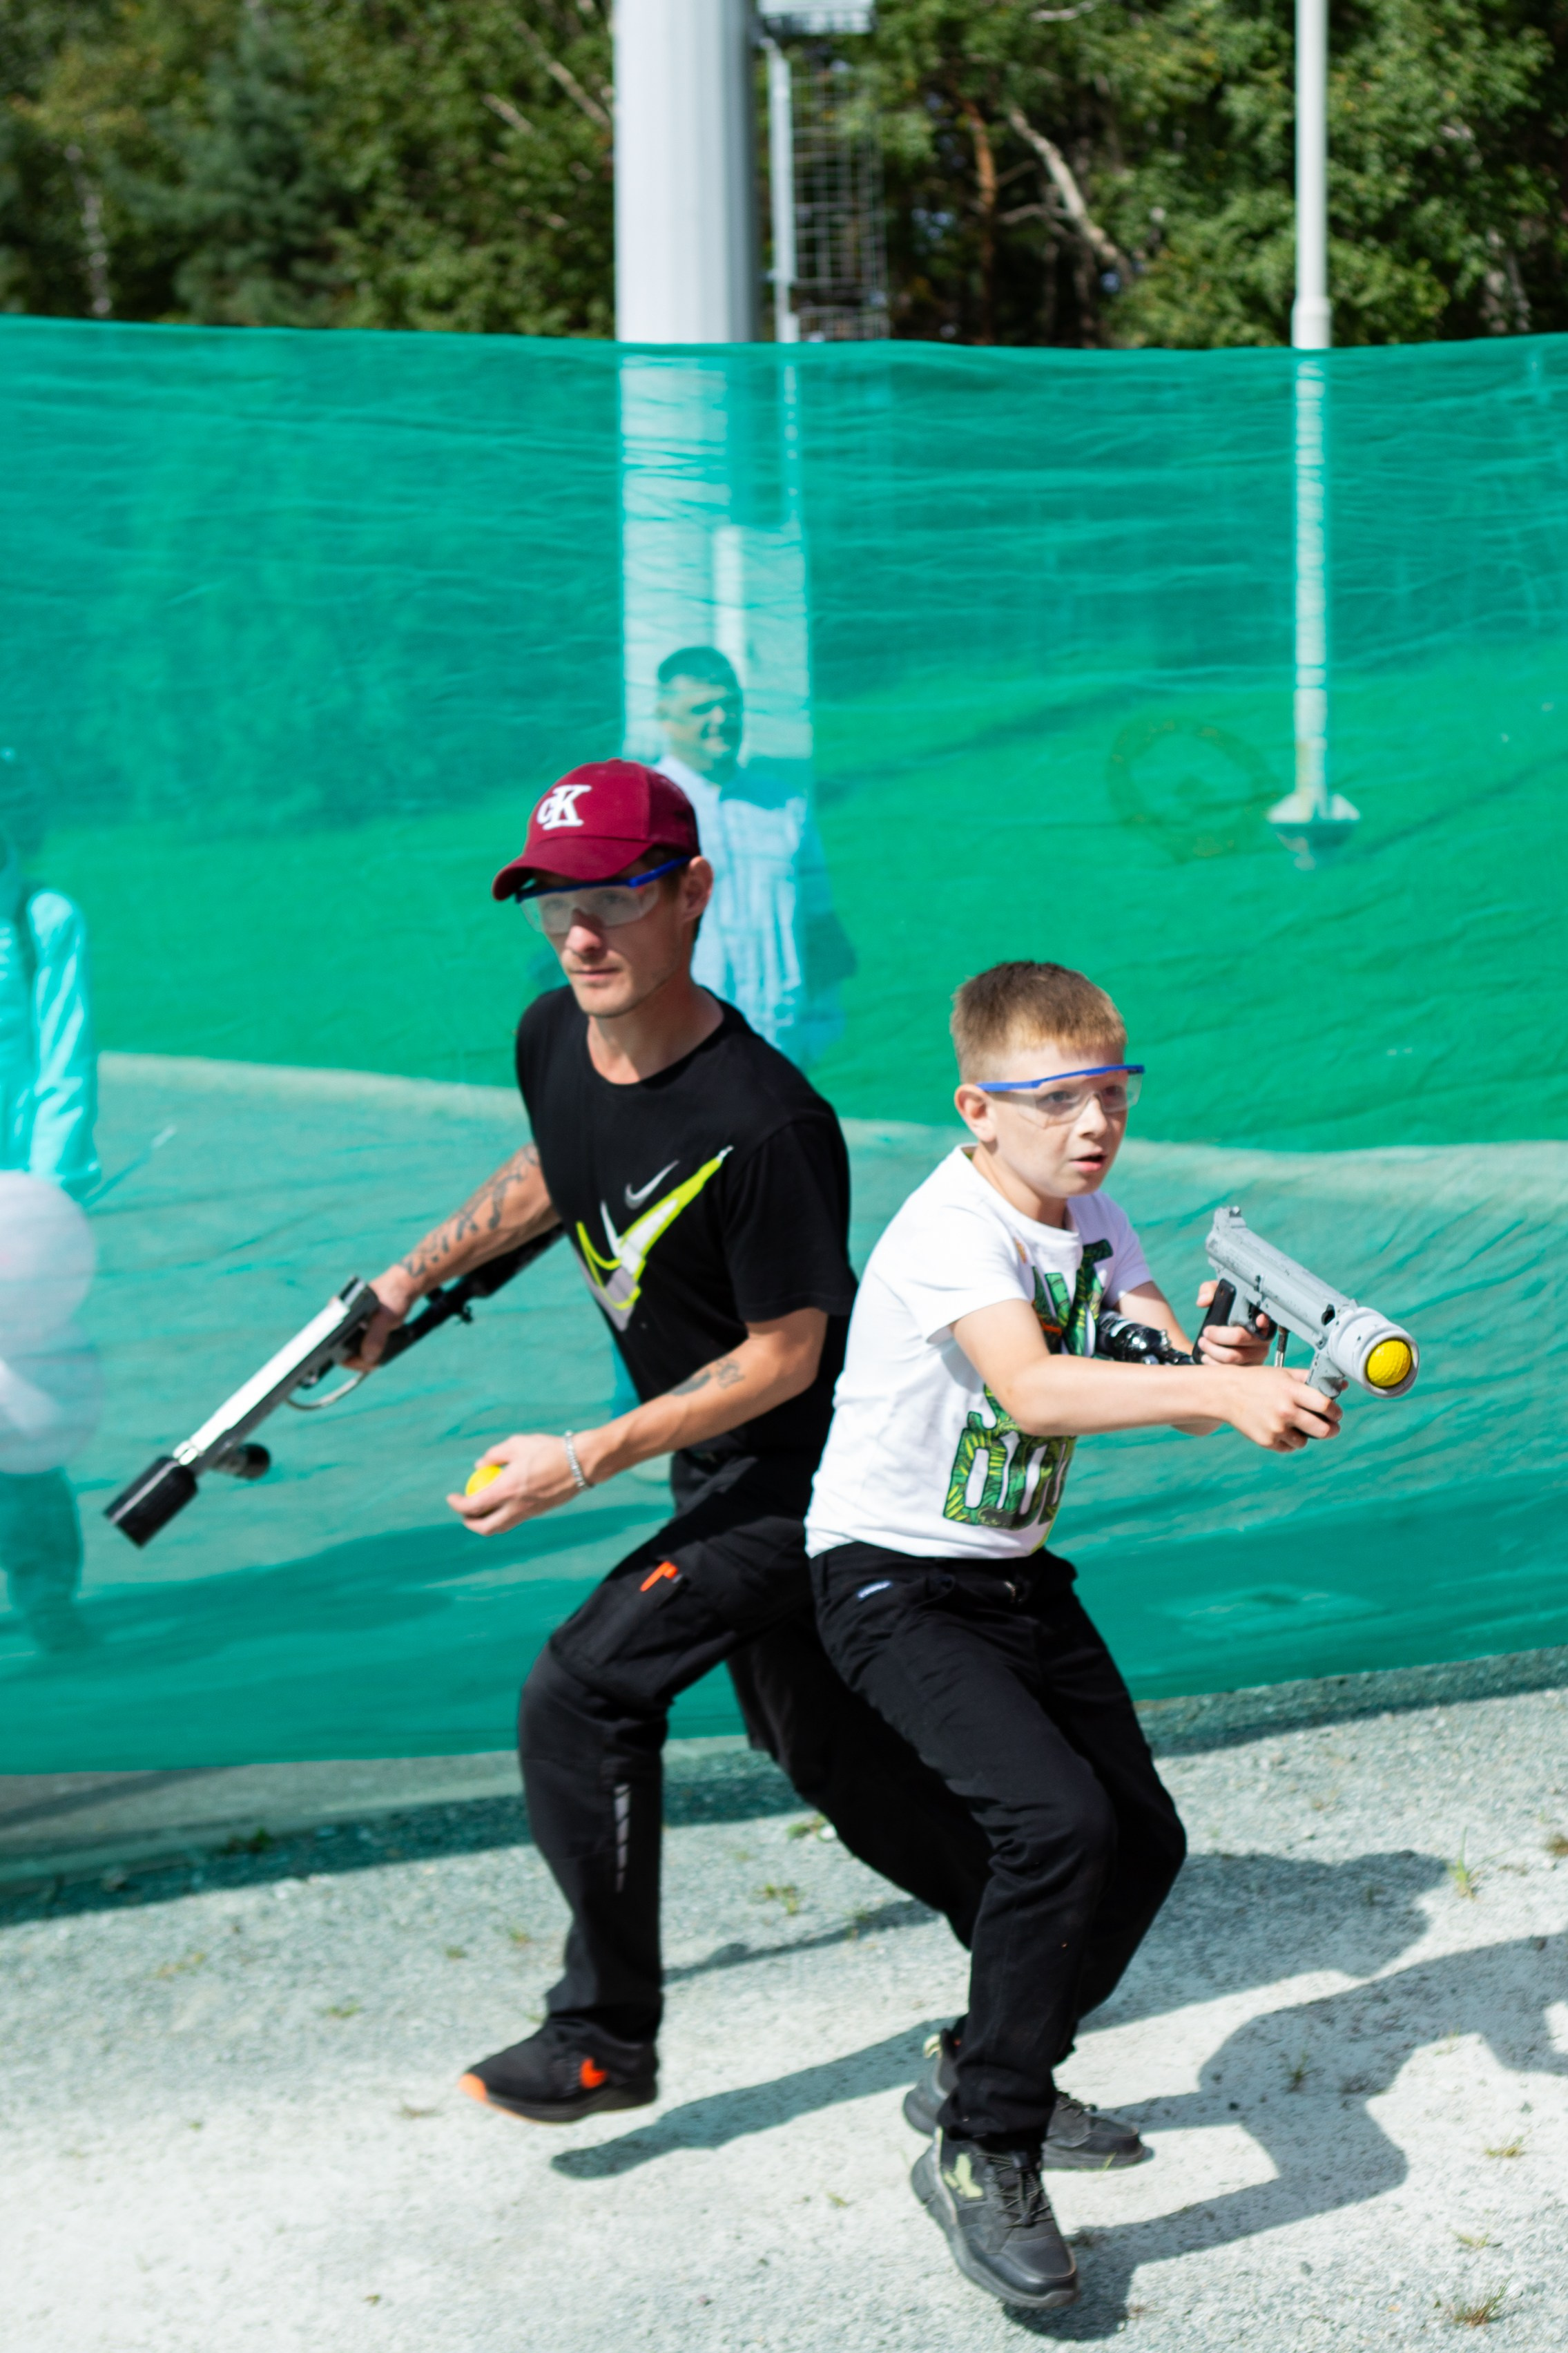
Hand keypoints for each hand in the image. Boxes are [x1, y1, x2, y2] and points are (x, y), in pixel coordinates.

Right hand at [343, 1266, 419, 1370]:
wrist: (404, 1287)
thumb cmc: (393, 1297)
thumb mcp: (385, 1317)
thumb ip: (376, 1336)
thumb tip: (368, 1357)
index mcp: (338, 1310)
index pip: (330, 1341)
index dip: (344, 1357)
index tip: (361, 1363)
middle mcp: (339, 1316)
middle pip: (339, 1348)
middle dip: (356, 1360)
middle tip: (373, 1364)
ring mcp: (348, 1322)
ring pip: (349, 1348)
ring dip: (362, 1358)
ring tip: (376, 1361)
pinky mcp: (357, 1326)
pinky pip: (357, 1345)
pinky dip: (365, 1352)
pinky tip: (375, 1356)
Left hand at [446, 1432, 588, 1534]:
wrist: (582, 1462)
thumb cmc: (549, 1449)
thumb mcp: (517, 1444)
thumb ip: (494, 1455)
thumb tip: (479, 1465)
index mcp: (507, 1490)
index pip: (473, 1506)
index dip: (458, 1505)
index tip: (452, 1497)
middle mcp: (517, 1507)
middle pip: (486, 1528)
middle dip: (471, 1523)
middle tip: (465, 1512)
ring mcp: (530, 1512)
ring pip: (502, 1526)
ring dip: (488, 1521)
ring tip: (483, 1507)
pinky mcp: (541, 1511)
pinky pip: (516, 1518)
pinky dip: (504, 1513)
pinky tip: (505, 1498)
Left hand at [1194, 1277, 1274, 1366]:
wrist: (1219, 1335)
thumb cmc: (1223, 1313)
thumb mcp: (1217, 1296)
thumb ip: (1209, 1290)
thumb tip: (1203, 1301)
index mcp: (1259, 1319)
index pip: (1267, 1319)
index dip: (1263, 1320)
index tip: (1259, 1319)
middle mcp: (1262, 1338)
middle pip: (1241, 1338)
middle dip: (1218, 1336)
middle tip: (1206, 1332)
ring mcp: (1257, 1356)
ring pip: (1234, 1357)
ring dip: (1212, 1350)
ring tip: (1203, 1343)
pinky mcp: (1248, 1369)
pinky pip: (1230, 1370)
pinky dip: (1214, 1364)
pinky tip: (1206, 1356)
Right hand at [1215, 1365, 1341, 1451]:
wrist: (1227, 1393)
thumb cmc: (1259, 1381)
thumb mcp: (1284, 1374)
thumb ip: (1311, 1379)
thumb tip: (1341, 1385)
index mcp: (1292, 1391)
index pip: (1326, 1406)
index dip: (1335, 1412)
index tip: (1335, 1413)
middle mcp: (1285, 1411)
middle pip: (1323, 1430)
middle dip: (1330, 1429)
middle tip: (1329, 1427)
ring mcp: (1276, 1428)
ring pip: (1305, 1441)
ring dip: (1306, 1435)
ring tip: (1296, 1425)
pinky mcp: (1267, 1441)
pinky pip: (1289, 1447)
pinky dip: (1289, 1441)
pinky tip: (1281, 1429)